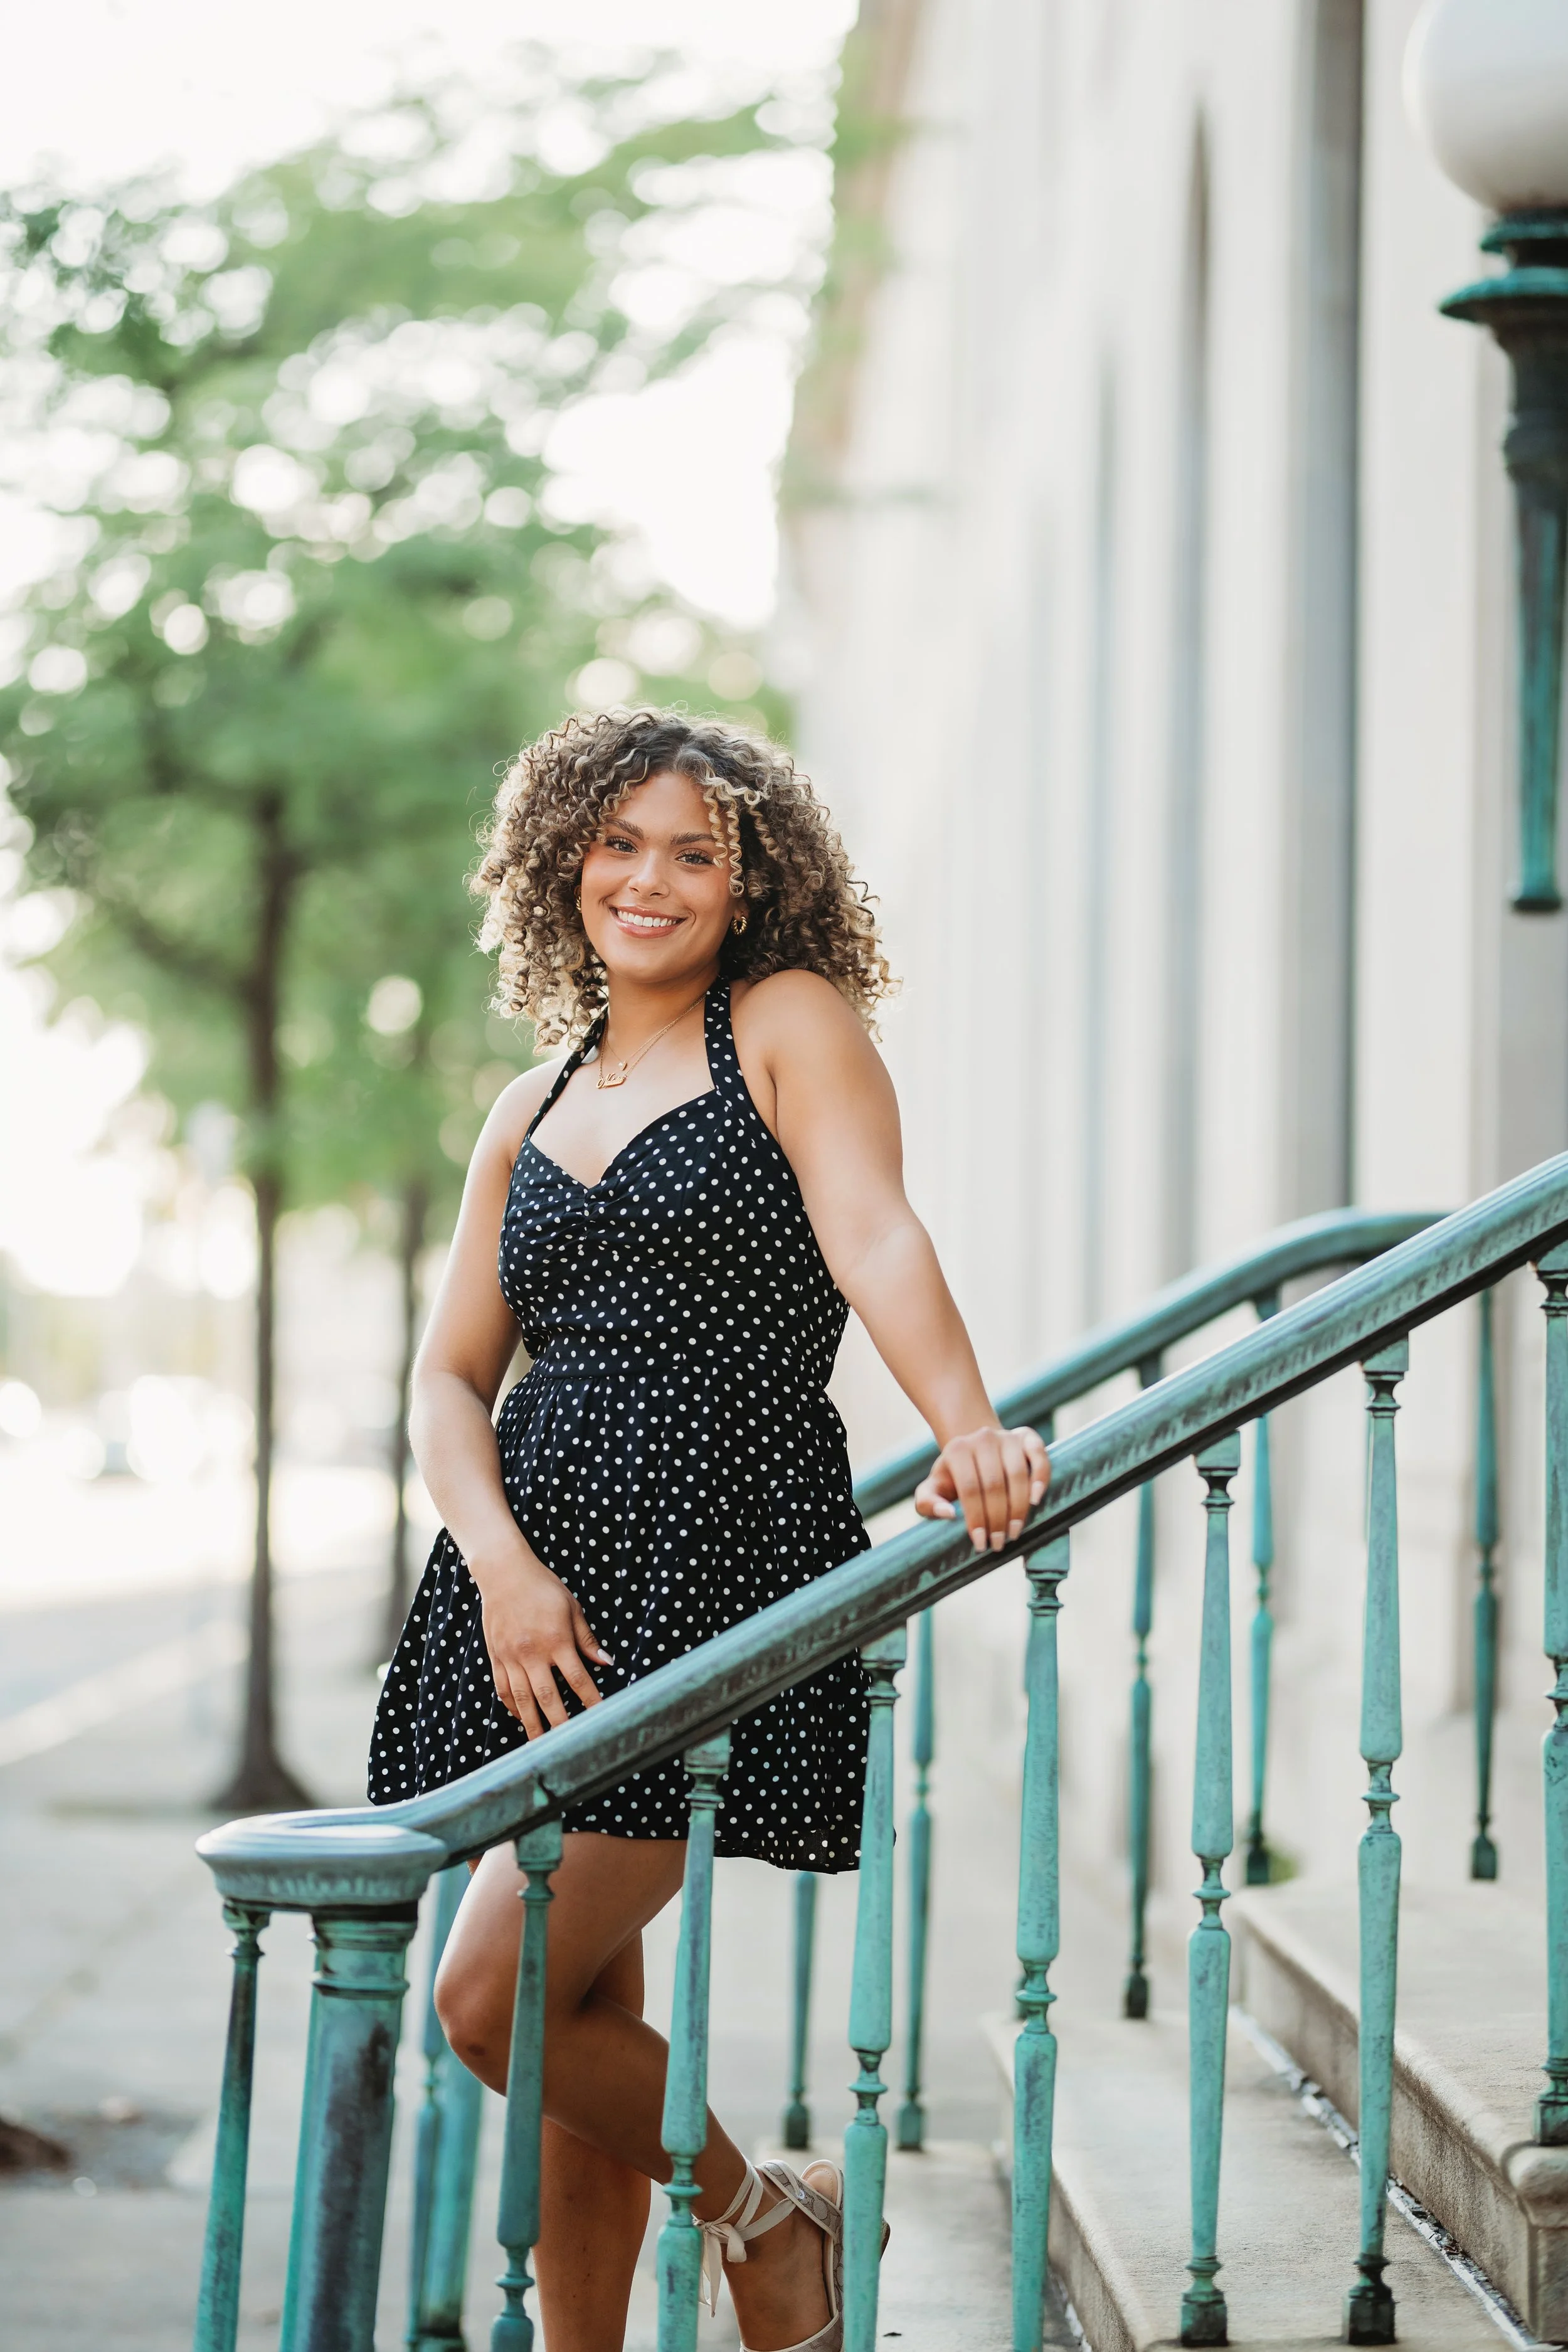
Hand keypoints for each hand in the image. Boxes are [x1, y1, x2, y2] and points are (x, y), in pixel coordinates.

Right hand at [476, 1545, 612, 1737]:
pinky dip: (512, 1706)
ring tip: (541, 1746)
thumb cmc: (543, 1588)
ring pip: (522, 1699)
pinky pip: (503, 1688)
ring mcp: (510, 1657)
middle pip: (548, 1697)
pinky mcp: (495, 1657)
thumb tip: (607, 1662)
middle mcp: (531, 1653)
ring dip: (533, 1724)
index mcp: (555, 1640)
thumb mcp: (572, 1608)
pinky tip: (521, 1717)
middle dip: (560, 1724)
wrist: (504, 1573)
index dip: (590, 1701)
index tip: (601, 1719)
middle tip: (567, 1747)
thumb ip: (587, 1639)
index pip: (577, 1679)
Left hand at [914, 1424, 1049, 1551]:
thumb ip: (927, 1502)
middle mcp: (983, 1439)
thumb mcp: (933, 1488)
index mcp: (957, 1449)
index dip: (976, 1518)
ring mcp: (1007, 1437)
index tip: (980, 1543)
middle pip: (994, 1485)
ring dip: (1018, 1508)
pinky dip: (1041, 1478)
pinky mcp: (1028, 1438)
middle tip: (999, 1543)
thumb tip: (948, 1514)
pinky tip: (1036, 1500)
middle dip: (997, 1519)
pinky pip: (1039, 1457)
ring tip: (1014, 1532)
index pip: (969, 1489)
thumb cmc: (954, 1477)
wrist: (977, 1452)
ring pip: (1018, 1475)